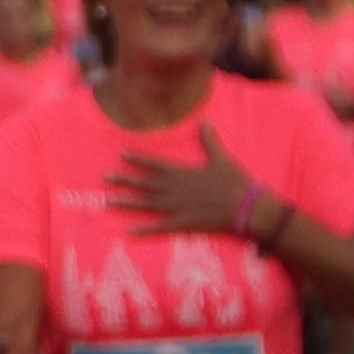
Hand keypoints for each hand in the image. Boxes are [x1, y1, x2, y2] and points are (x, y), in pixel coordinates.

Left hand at [111, 125, 256, 237]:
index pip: (155, 164)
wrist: (247, 207)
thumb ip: (209, 141)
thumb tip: (204, 121)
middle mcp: (175, 189)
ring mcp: (177, 207)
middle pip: (144, 183)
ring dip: (126, 202)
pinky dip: (144, 230)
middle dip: (124, 180)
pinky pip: (159, 227)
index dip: (138, 159)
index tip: (121, 155)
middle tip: (105, 178)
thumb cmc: (235, 182)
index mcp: (183, 173)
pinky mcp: (183, 223)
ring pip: (146, 204)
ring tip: (107, 201)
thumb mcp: (222, 158)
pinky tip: (128, 232)